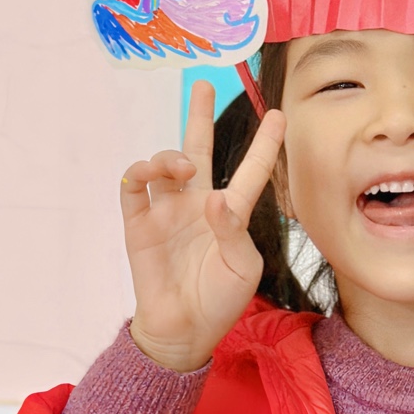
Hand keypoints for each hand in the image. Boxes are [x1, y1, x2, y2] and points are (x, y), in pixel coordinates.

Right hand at [122, 80, 285, 370]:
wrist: (184, 329)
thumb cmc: (221, 300)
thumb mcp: (242, 267)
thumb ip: (233, 230)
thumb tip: (213, 198)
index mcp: (231, 213)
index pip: (251, 170)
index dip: (265, 144)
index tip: (280, 114)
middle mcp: (198, 204)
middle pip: (198, 149)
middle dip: (198, 116)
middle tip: (202, 84)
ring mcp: (167, 210)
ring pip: (164, 164)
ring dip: (170, 155)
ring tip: (180, 167)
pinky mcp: (139, 223)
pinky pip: (133, 187)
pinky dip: (138, 173)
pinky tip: (149, 174)